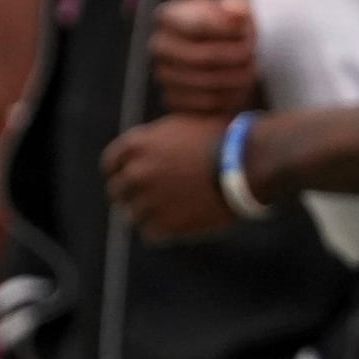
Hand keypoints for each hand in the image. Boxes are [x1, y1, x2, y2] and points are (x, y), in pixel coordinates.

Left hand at [102, 113, 231, 239]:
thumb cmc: (222, 137)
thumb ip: (156, 140)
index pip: (111, 162)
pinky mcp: (165, 225)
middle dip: (132, 192)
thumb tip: (146, 152)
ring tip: (171, 208)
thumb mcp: (183, 125)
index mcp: (138, 144)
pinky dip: (162, 228)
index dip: (120, 169)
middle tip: (152, 194)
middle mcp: (136, 172)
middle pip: (118, 190)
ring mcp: (148, 201)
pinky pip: (151, 232)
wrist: (247, 163)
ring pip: (133, 214)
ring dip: (148, 211)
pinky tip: (180, 219)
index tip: (130, 174)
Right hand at [150, 0, 259, 115]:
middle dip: (237, 56)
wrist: (221, 48)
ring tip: (253, 67)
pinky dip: (229, 96)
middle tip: (255, 52)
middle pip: (204, 57)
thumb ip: (237, 6)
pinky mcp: (173, 99)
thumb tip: (237, 10)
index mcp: (170, 16)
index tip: (250, 31)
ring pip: (207, 82)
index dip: (229, 31)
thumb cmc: (228, 24)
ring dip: (237, 77)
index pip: (198, 26)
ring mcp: (163, 74)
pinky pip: (205, 103)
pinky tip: (241, 85)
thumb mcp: (235, 8)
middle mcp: (160, 45)